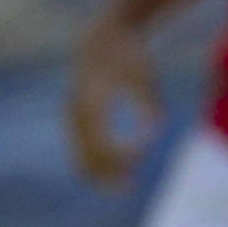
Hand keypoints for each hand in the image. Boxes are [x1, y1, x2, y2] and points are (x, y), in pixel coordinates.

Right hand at [68, 22, 162, 185]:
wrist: (102, 39)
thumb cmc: (130, 57)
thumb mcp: (146, 77)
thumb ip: (150, 104)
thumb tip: (156, 133)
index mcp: (92, 100)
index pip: (102, 141)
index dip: (120, 155)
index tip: (144, 154)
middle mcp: (76, 110)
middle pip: (86, 153)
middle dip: (107, 173)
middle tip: (130, 187)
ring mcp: (71, 115)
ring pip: (78, 154)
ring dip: (99, 172)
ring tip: (124, 185)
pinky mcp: (73, 117)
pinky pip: (79, 147)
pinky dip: (94, 161)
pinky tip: (114, 170)